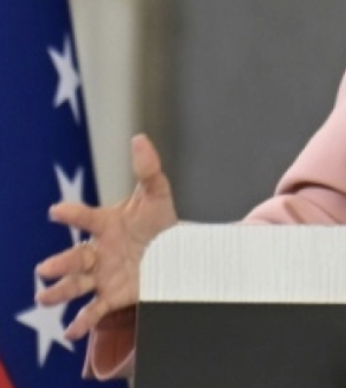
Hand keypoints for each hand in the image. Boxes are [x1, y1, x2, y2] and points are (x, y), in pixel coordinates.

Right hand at [35, 134, 178, 339]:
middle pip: (74, 257)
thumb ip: (148, 169)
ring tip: (45, 297)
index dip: (72, 213)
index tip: (56, 211)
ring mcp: (103, 274)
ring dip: (59, 292)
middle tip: (45, 269)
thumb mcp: (156, 194)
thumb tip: (139, 138)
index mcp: (105, 224)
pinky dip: (81, 321)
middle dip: (59, 263)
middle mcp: (98, 250)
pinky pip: (93, 310)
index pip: (85, 217)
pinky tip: (70, 331)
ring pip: (76, 285)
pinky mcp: (113, 295)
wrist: (175, 249)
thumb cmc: (158, 219)